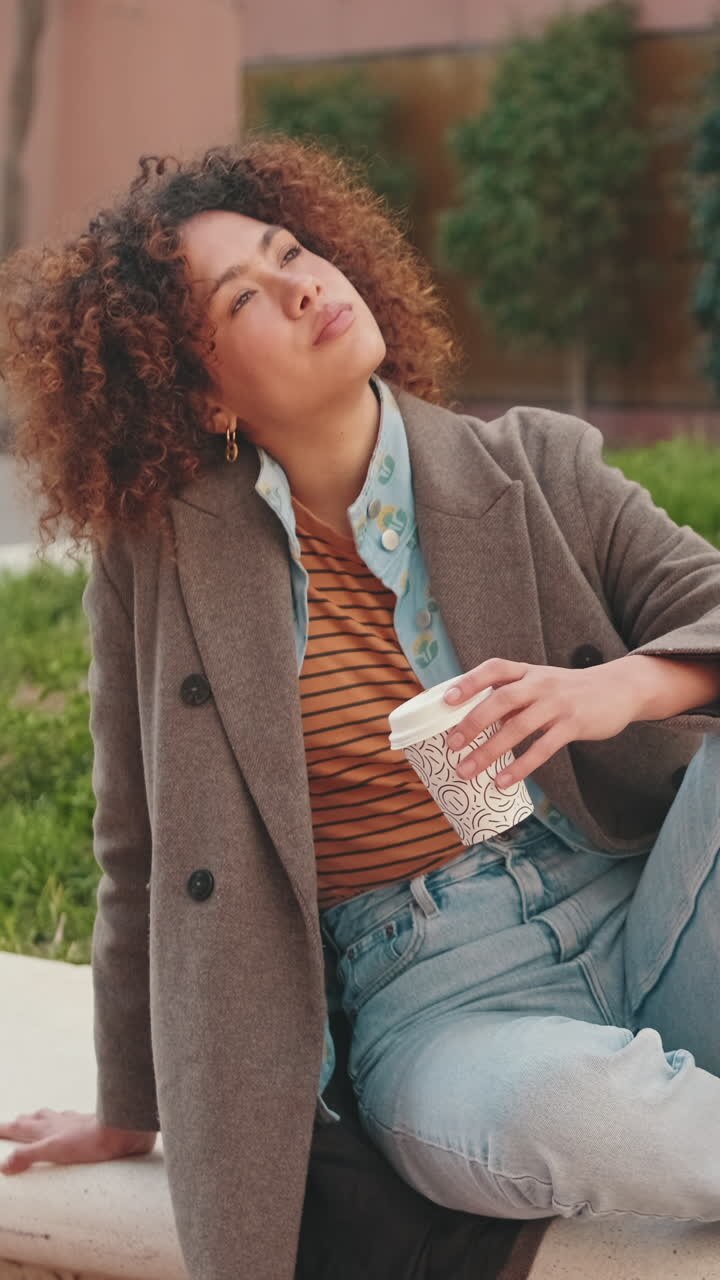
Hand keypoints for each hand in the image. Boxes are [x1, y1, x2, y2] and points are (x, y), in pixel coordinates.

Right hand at [0, 1109, 156, 1173]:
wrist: (121, 1129)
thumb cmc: (89, 1142)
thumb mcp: (53, 1151)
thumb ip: (28, 1156)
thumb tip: (4, 1165)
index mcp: (45, 1130)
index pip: (17, 1128)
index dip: (3, 1129)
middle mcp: (57, 1123)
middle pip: (32, 1120)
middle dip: (19, 1122)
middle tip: (11, 1124)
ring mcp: (73, 1122)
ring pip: (51, 1117)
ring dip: (40, 1118)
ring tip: (35, 1119)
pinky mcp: (88, 1124)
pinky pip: (70, 1119)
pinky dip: (63, 1120)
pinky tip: (69, 1122)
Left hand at [443, 657, 641, 786]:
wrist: (619, 689)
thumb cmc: (569, 690)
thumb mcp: (541, 683)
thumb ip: (512, 697)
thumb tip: (474, 721)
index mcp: (527, 672)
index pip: (493, 669)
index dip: (469, 682)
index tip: (446, 700)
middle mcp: (540, 684)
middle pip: (501, 700)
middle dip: (472, 723)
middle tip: (451, 746)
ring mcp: (557, 704)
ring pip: (518, 728)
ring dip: (489, 751)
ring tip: (467, 771)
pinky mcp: (573, 725)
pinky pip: (542, 748)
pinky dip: (520, 767)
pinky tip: (502, 782)